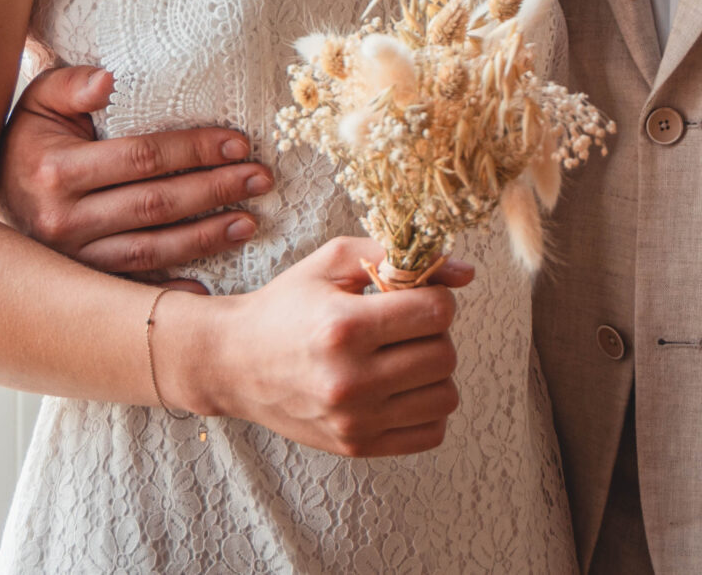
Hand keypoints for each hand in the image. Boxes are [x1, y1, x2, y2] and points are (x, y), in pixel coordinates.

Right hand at [0, 65, 275, 280]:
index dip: (193, 150)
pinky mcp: (82, 284)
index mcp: (57, 171)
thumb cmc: (26, 145)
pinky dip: (171, 292)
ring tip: (249, 222)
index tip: (238, 143)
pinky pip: (133, 288)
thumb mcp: (37, 103)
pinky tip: (208, 287)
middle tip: (260, 179)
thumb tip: (109, 81)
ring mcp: (73, 260)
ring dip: (206, 237)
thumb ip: (70, 84)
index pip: (142, 158)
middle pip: (156, 205)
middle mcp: (64, 221)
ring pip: (152, 249)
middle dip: (214, 190)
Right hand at [157, 238, 477, 457]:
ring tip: (403, 355)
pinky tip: (400, 386)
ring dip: (433, 371)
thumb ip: (396, 254)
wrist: (234, 362)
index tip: (414, 295)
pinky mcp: (357, 446)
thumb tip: (466, 273)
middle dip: (434, 332)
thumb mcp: (332, 261)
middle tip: (406, 325)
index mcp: (344, 327)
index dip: (435, 296)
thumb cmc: (286, 305)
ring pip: (445, 396)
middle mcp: (350, 380)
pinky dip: (426, 407)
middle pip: (445, 355)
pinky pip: (431, 432)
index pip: (437, 312)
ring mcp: (354, 420)